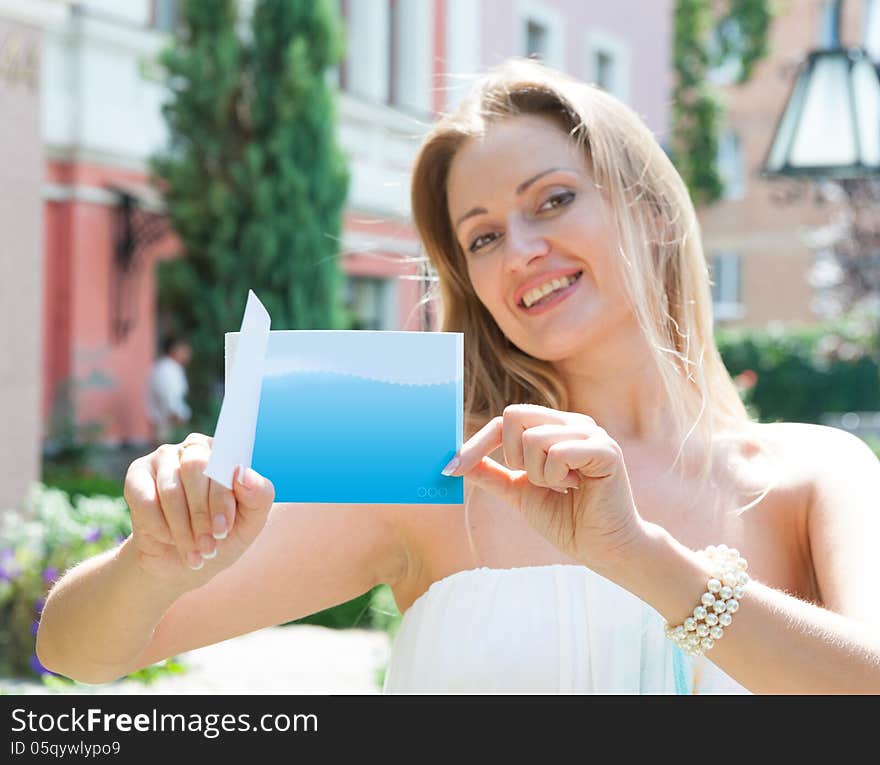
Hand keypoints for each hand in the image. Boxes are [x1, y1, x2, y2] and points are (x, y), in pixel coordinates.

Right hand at [123, 433, 274, 586]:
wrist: (181, 562)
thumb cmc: (220, 537)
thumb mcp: (249, 524)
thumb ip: (259, 496)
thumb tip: (244, 474)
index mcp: (227, 454)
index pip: (226, 461)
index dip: (223, 498)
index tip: (223, 529)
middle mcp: (196, 448)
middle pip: (197, 468)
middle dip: (202, 514)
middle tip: (209, 545)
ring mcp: (164, 458)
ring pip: (172, 489)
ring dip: (183, 528)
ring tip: (195, 552)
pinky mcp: (137, 476)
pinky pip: (146, 500)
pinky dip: (160, 527)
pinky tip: (170, 540)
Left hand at [446, 404, 645, 571]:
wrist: (603, 549)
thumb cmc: (568, 520)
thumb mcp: (520, 493)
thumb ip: (493, 474)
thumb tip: (457, 462)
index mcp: (556, 428)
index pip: (506, 419)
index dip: (476, 444)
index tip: (450, 468)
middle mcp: (574, 423)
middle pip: (515, 416)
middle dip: (512, 456)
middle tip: (535, 480)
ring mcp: (592, 433)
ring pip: (533, 438)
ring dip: (538, 474)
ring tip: (562, 486)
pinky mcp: (606, 449)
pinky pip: (558, 451)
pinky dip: (555, 475)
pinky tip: (575, 486)